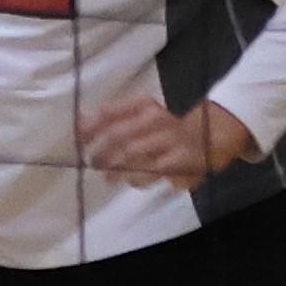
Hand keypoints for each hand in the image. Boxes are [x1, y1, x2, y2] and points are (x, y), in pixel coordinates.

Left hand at [79, 95, 260, 188]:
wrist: (208, 138)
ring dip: (114, 170)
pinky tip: (131, 179)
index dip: (89, 128)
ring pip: (130, 157)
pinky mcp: (177, 164)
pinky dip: (134, 179)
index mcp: (144, 105)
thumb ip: (110, 117)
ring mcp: (168, 142)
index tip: (79, 141)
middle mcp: (156, 119)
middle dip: (100, 153)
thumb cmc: (164, 129)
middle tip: (94, 163)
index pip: (109, 113)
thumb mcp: (141, 115)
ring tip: (108, 177)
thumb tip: (77, 122)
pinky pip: (147, 174)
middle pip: (117, 137)